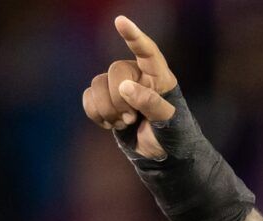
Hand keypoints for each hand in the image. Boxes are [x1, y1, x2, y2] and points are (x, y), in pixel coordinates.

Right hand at [81, 16, 179, 159]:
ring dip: (108, 110)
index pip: (147, 51)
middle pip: (116, 70)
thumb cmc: (174, 137)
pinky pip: (88, 97)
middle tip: (132, 118)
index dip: (133, 36)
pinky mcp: (105, 100)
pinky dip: (96, 113)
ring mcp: (119, 87)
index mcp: (160, 77)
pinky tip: (111, 124)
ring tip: (126, 123)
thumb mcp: (170, 124)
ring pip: (98, 84)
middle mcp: (138, 76)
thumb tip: (125, 86)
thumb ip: (151, 104)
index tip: (120, 21)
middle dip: (119, 98)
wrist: (161, 157)